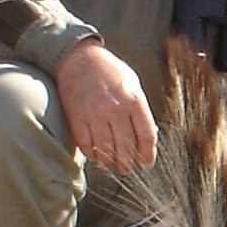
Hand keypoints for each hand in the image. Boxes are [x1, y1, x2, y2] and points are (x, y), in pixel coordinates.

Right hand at [55, 39, 157, 174]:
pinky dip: (93, 155)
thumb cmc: (110, 72)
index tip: (146, 163)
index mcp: (134, 100)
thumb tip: (149, 136)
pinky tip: (98, 155)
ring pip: (107, 150)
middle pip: (127, 148)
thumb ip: (140, 110)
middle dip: (130, 164)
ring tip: (114, 165)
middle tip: (129, 168)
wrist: (79, 58)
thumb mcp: (133, 85)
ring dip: (112, 163)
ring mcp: (95, 114)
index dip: (148, 154)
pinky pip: (87, 145)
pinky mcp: (77, 118)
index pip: (147, 136)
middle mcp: (116, 109)